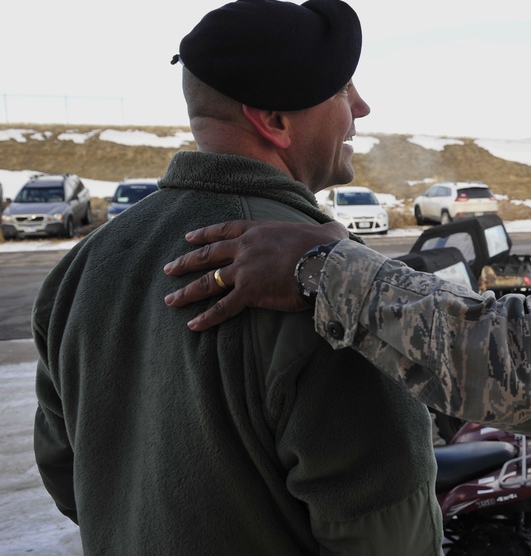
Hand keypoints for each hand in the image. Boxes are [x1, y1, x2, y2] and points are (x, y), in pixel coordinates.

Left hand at [163, 220, 347, 330]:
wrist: (324, 262)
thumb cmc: (328, 247)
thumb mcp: (326, 231)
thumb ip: (325, 230)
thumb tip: (336, 230)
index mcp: (259, 231)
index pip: (225, 230)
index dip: (205, 234)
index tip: (188, 238)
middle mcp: (245, 249)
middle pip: (208, 255)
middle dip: (186, 262)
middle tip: (169, 269)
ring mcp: (244, 270)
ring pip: (208, 282)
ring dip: (187, 292)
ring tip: (170, 299)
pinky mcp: (249, 293)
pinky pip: (222, 308)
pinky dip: (206, 317)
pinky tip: (192, 325)